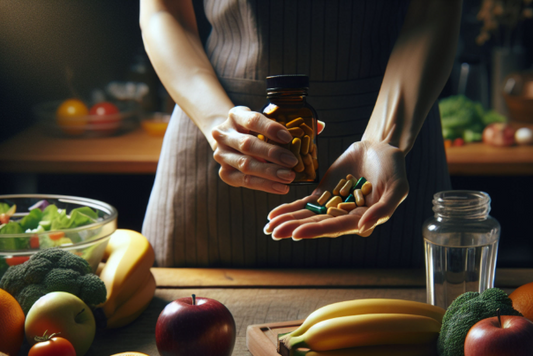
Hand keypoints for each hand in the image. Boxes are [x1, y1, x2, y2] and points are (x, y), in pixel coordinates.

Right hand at [212, 106, 298, 193]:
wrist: (229, 141)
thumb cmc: (253, 130)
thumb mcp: (263, 120)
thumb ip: (284, 125)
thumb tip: (315, 129)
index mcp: (236, 116)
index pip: (253, 121)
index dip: (270, 129)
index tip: (288, 137)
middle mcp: (224, 134)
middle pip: (247, 145)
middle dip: (272, 154)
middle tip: (292, 161)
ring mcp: (221, 155)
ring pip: (245, 165)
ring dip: (269, 173)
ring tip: (289, 177)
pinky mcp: (224, 173)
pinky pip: (244, 181)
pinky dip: (264, 185)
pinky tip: (280, 187)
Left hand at [264, 140, 408, 239]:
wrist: (381, 148)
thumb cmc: (395, 169)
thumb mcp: (397, 188)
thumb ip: (383, 209)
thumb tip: (364, 228)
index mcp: (362, 220)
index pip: (336, 227)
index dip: (316, 231)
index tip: (296, 233)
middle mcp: (344, 217)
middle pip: (317, 225)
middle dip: (294, 228)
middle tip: (274, 233)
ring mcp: (332, 205)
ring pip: (307, 216)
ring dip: (288, 221)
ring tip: (269, 228)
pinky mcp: (323, 193)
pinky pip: (304, 203)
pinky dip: (289, 208)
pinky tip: (273, 214)